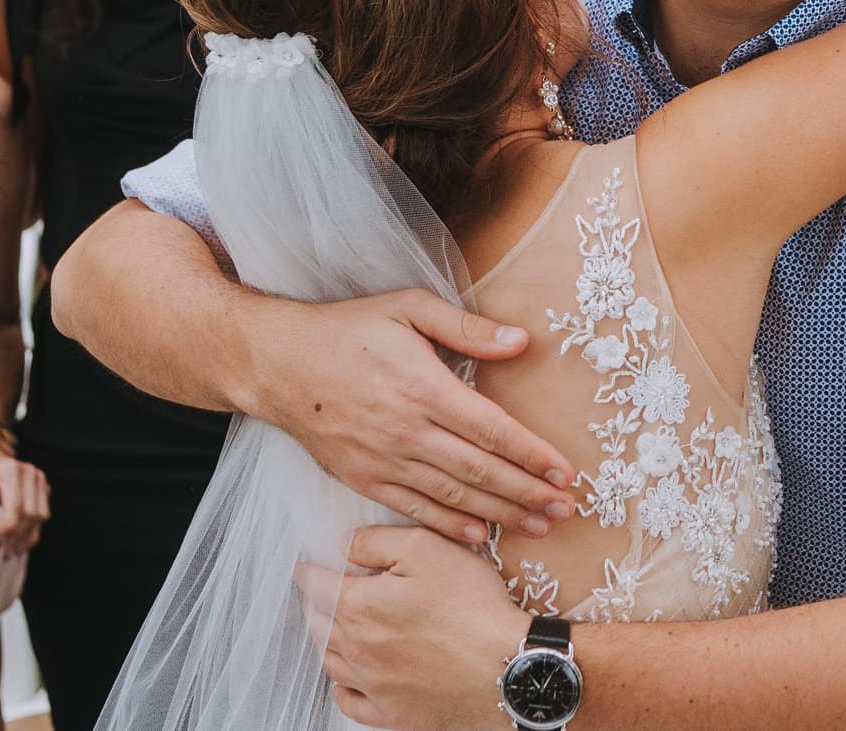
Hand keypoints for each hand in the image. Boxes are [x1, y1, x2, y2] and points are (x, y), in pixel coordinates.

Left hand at [0, 428, 49, 551]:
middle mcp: (28, 472)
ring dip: (28, 536)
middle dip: (19, 537)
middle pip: (31, 515)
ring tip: (13, 550)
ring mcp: (39, 478)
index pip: (16, 508)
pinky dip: (33, 529)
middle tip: (5, 553)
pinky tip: (19, 539)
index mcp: (9, 471)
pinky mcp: (42, 487)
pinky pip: (43, 513)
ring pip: (41, 516)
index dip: (8, 530)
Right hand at [237, 289, 576, 545]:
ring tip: (539, 527)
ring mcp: (383, 461)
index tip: (566, 472)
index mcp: (424, 388)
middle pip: (480, 471)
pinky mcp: (363, 479)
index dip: (533, 454)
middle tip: (568, 510)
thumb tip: (521, 340)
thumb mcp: (408, 308)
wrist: (277, 364)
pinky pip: (415, 510)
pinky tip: (480, 536)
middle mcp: (407, 431)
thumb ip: (466, 328)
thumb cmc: (347, 329)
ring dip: (501, 514)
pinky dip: (450, 527)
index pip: (492, 430)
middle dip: (528, 493)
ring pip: (453, 497)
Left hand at [299, 525, 525, 729]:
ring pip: (329, 661)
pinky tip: (348, 678)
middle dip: (315, 604)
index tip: (303, 568)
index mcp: (359, 606)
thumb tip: (344, 546)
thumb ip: (377, 541)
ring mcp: (371, 684)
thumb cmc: (471, 606)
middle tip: (320, 593)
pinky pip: (349, 701)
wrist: (504, 668)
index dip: (307, 572)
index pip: (316, 585)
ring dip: (326, 641)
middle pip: (318, 623)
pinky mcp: (390, 712)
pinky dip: (341, 688)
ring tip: (333, 628)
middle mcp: (356, 647)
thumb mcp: (426, 549)